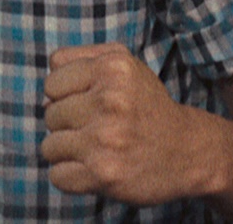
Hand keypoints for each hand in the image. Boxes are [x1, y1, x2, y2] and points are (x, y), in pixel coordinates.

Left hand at [40, 43, 220, 205]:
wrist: (186, 150)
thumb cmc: (147, 105)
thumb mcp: (124, 65)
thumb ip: (82, 57)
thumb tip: (46, 88)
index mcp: (113, 68)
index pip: (52, 84)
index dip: (65, 95)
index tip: (87, 103)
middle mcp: (110, 100)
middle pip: (49, 115)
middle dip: (68, 123)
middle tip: (98, 127)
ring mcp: (106, 139)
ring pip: (49, 146)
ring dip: (67, 151)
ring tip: (95, 147)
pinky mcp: (103, 173)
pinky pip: (57, 175)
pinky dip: (70, 175)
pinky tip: (93, 167)